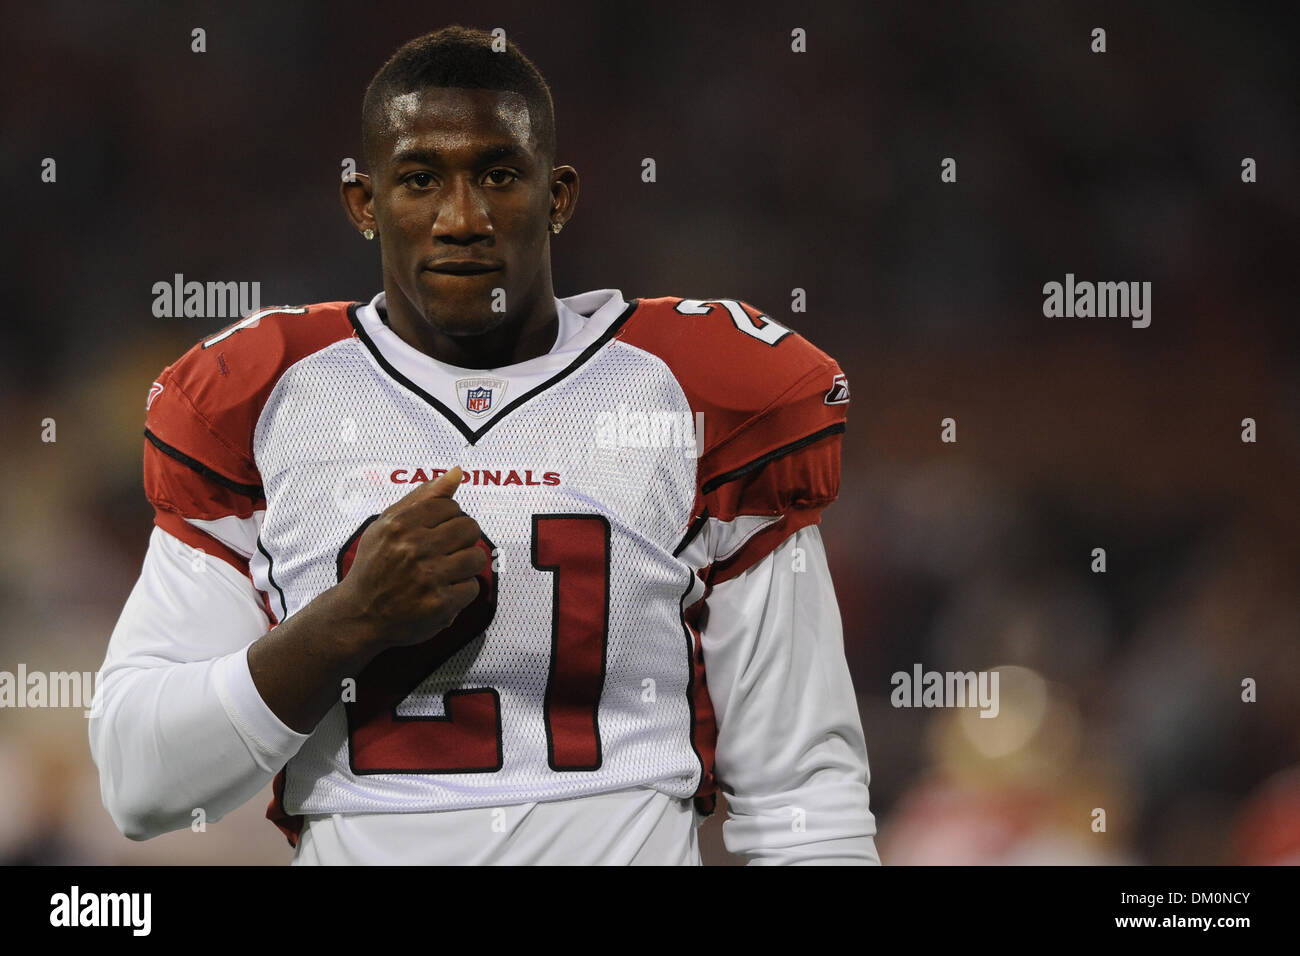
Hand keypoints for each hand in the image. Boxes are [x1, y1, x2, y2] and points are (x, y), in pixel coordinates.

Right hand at [330, 466, 487, 650]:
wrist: (359, 615)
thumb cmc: (375, 566)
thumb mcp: (387, 525)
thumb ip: (423, 496)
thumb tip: (457, 472)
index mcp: (400, 525)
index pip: (451, 506)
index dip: (447, 520)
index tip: (434, 533)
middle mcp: (413, 549)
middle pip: (469, 528)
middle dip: (461, 539)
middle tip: (443, 552)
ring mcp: (428, 577)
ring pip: (476, 557)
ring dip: (465, 565)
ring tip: (446, 571)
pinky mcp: (440, 603)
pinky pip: (473, 587)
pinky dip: (461, 591)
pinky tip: (441, 592)